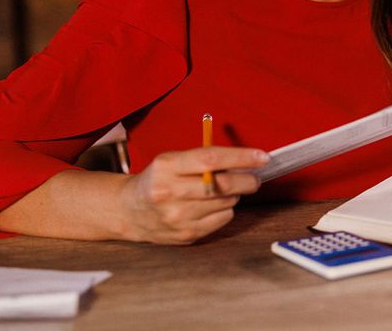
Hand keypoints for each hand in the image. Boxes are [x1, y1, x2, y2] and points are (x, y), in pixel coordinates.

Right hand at [116, 146, 267, 243]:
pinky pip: (221, 219)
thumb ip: (203, 159)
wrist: (129, 211)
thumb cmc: (158, 179)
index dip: (241, 157)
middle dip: (247, 180)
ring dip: (234, 195)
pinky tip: (213, 206)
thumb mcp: (172, 160)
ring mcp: (177, 217)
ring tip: (224, 190)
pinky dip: (225, 210)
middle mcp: (170, 192)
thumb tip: (245, 161)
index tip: (262, 157)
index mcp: (167, 166)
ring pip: (226, 203)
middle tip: (256, 177)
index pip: (211, 159)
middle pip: (222, 185)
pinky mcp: (185, 235)